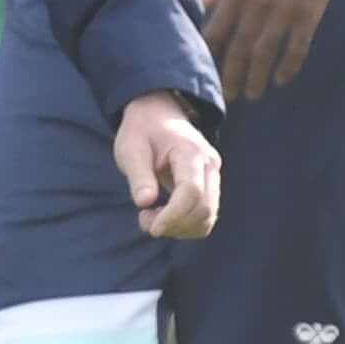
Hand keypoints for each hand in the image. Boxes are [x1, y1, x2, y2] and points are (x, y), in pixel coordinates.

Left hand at [112, 96, 221, 241]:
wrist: (158, 115)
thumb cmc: (142, 131)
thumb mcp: (131, 149)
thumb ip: (139, 175)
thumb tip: (145, 202)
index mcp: (191, 152)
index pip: (191, 191)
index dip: (174, 215)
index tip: (152, 228)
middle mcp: (210, 164)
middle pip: (204, 208)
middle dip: (174, 224)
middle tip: (144, 218)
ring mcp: (213, 175)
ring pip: (208, 217)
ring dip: (180, 228)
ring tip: (152, 217)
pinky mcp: (210, 186)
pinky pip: (206, 216)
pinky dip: (186, 225)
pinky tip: (165, 216)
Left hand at [199, 0, 341, 108]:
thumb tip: (199, 9)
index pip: (215, 32)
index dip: (208, 55)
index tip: (203, 72)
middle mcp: (257, 5)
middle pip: (239, 50)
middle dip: (231, 77)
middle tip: (228, 97)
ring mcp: (284, 11)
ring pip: (265, 54)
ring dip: (257, 78)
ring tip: (253, 94)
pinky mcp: (308, 15)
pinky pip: (297, 49)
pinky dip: (288, 67)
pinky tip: (282, 79)